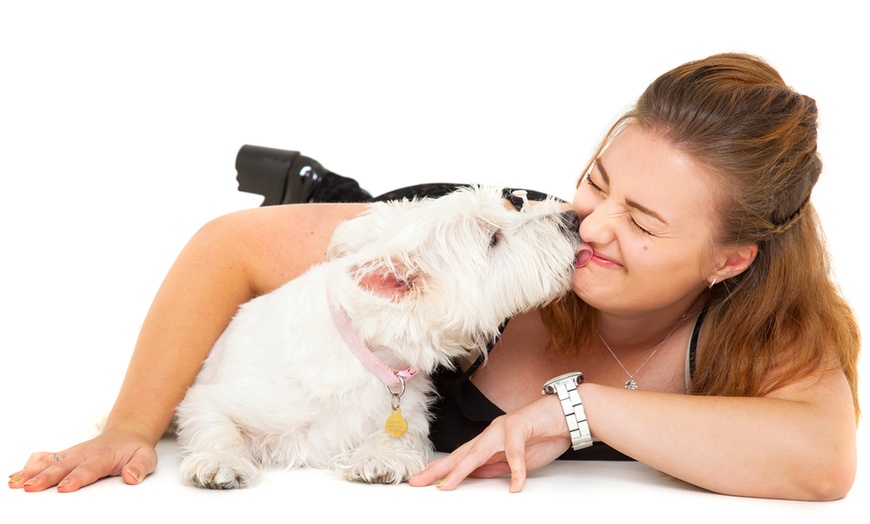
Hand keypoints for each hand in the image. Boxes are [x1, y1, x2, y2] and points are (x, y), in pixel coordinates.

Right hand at [7, 425, 157, 492]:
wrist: (127, 434)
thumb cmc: (135, 449)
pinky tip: (16, 475)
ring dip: (32, 472)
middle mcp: (85, 453)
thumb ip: (140, 467)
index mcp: (104, 456)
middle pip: (63, 467)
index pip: (89, 469)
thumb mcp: (146, 457)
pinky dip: (31, 465)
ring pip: (51, 463)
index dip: (76, 478)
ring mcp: (73, 454)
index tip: (64, 487)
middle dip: (46, 478)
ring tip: (15, 482)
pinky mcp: (66, 456)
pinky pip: (47, 459)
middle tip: (31, 488)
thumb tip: (131, 477)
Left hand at [409, 395, 571, 491]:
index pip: (460, 457)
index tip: (423, 479)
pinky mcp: (520, 427)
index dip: (441, 469)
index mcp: (489, 440)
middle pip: (461, 454)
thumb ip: (496, 466)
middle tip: (419, 480)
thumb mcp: (515, 460)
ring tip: (448, 485)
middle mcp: (491, 432)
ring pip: (478, 451)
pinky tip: (516, 485)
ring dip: (462, 469)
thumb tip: (475, 475)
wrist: (565, 414)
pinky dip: (516, 470)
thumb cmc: (543, 434)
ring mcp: (504, 428)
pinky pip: (515, 452)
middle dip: (439, 469)